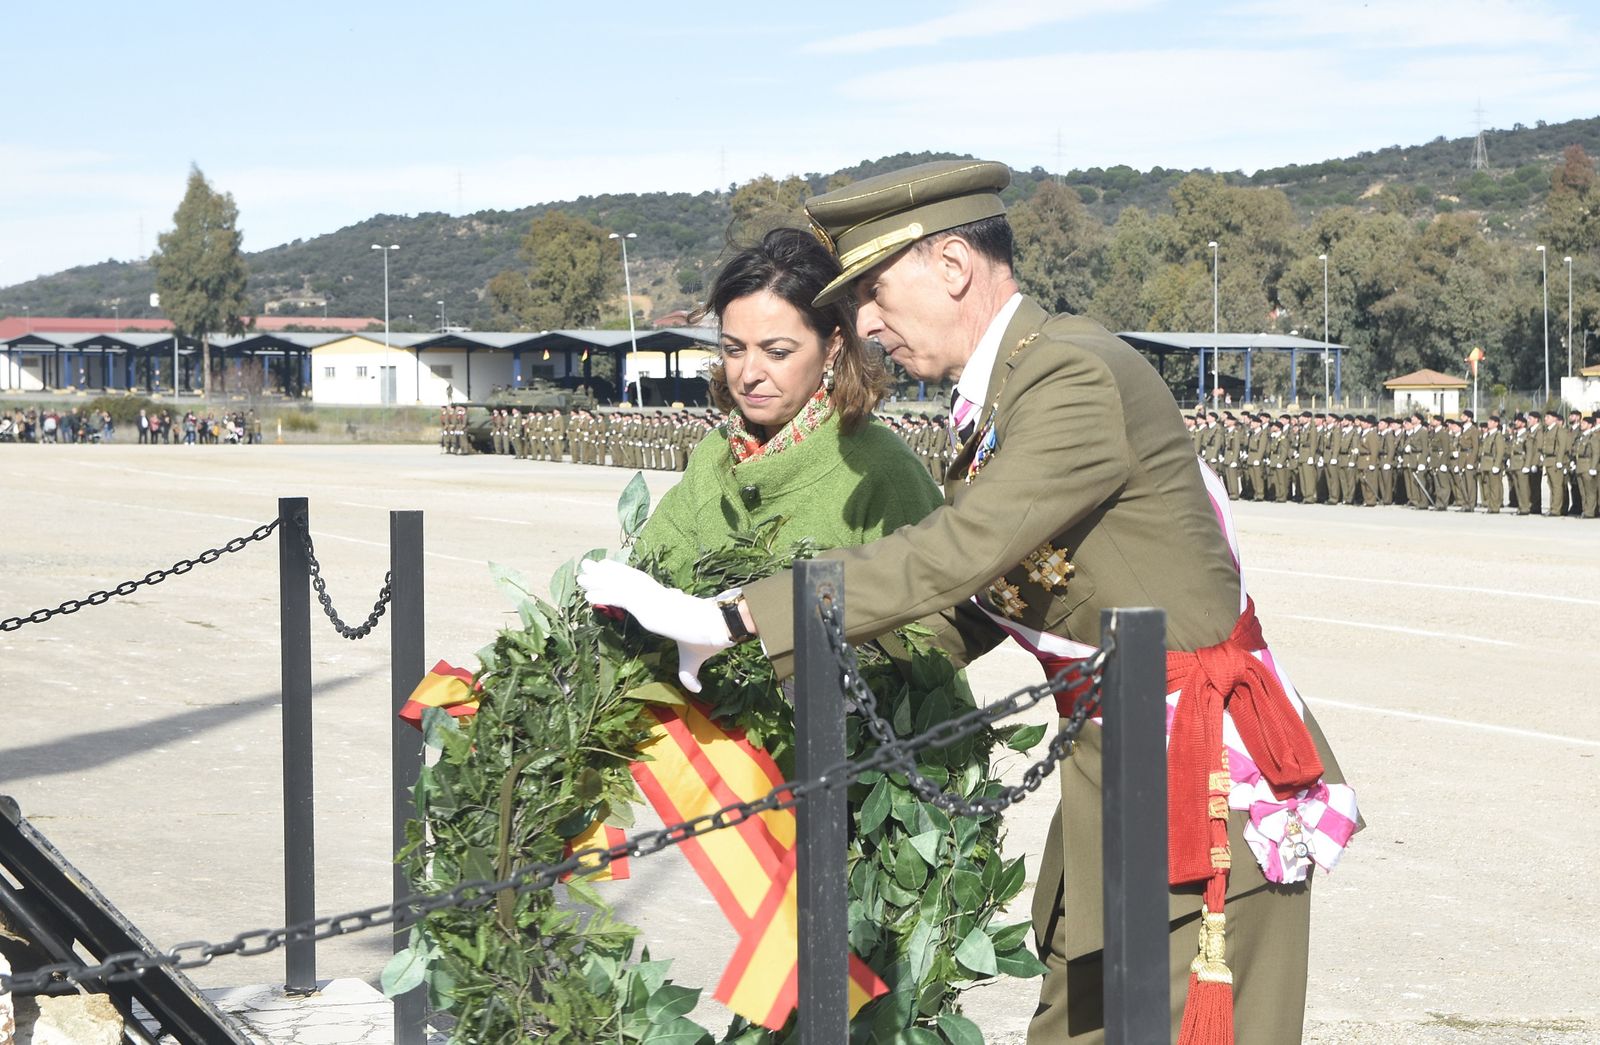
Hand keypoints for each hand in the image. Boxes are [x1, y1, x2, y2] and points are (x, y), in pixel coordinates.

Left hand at [576, 558, 732, 692]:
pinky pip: (620, 598)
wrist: (716, 627)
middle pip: (625, 581)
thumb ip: (689, 671)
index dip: (623, 580)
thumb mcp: (694, 657)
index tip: (610, 574)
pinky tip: (587, 594)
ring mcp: (650, 600)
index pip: (639, 588)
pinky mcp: (647, 607)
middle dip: (604, 574)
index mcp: (665, 602)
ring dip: (598, 580)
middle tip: (586, 567)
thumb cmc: (708, 638)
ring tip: (581, 573)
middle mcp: (655, 597)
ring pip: (619, 585)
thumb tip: (695, 688)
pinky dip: (603, 594)